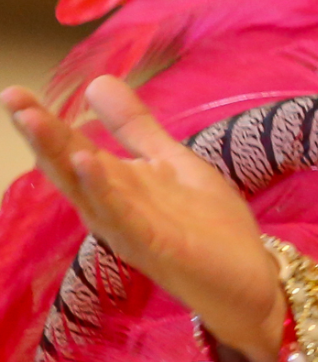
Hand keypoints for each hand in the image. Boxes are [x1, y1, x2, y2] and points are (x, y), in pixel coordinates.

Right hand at [3, 77, 286, 361]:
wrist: (249, 280)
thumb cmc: (208, 225)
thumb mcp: (170, 163)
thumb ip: (134, 128)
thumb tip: (96, 81)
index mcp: (115, 187)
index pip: (72, 150)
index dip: (45, 123)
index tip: (14, 92)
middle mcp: (112, 209)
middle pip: (69, 168)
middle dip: (41, 135)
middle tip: (11, 98)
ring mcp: (130, 229)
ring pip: (87, 191)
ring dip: (61, 156)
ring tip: (33, 120)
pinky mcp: (156, 246)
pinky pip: (123, 216)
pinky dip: (104, 191)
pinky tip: (87, 163)